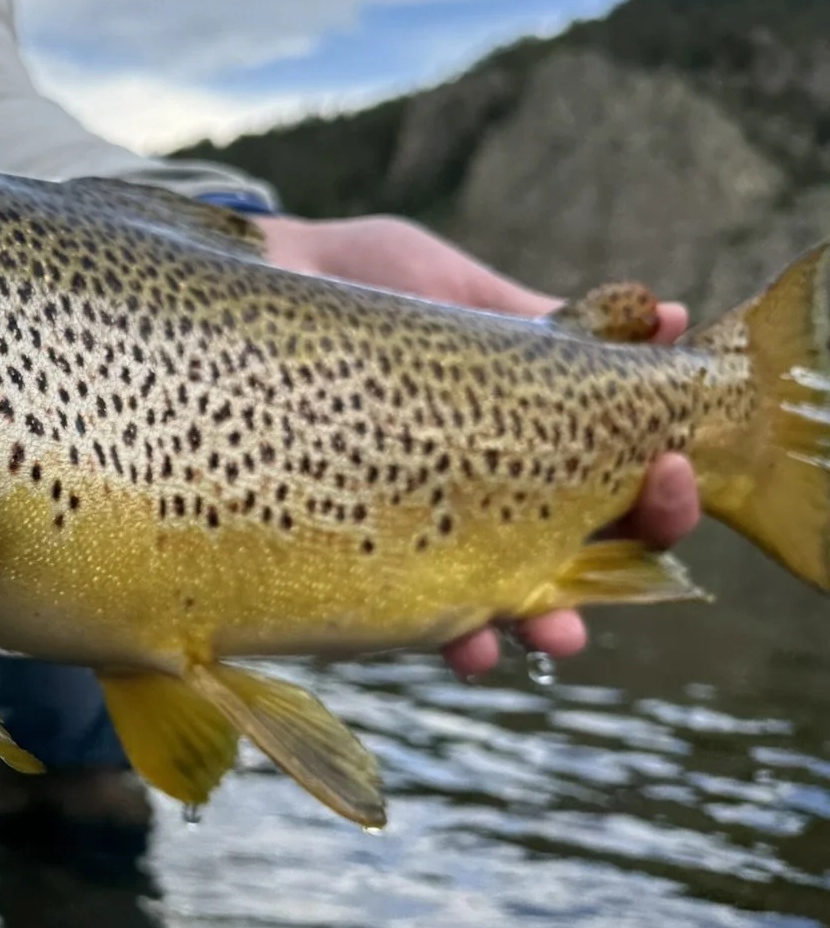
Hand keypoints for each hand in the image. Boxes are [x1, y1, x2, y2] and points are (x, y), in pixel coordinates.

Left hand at [259, 214, 701, 677]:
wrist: (254, 283)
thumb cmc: (362, 283)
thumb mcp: (461, 294)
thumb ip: (547, 324)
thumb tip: (666, 320)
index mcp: (527, 433)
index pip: (618, 479)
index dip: (660, 488)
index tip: (674, 468)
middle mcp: (483, 491)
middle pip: (576, 554)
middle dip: (615, 574)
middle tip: (633, 567)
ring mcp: (420, 528)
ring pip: (499, 596)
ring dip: (539, 623)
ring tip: (556, 636)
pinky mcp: (351, 552)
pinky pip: (406, 610)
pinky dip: (445, 633)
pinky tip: (467, 644)